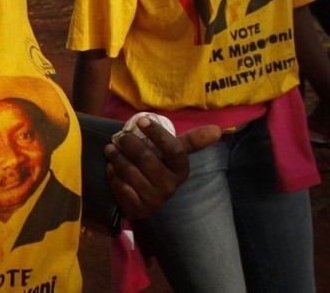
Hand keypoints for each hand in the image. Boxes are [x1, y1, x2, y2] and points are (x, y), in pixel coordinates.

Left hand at [104, 118, 220, 220]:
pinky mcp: (138, 208)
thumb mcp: (173, 153)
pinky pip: (121, 186)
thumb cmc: (159, 167)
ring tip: (111, 150)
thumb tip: (218, 130)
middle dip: (129, 144)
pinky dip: (113, 174)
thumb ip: (192, 140)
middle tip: (120, 137)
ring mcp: (154, 199)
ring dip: (117, 158)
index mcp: (181, 169)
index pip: (175, 149)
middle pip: (146, 158)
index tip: (141, 121)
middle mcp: (171, 186)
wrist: (144, 199)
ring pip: (130, 171)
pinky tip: (112, 168)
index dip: (157, 134)